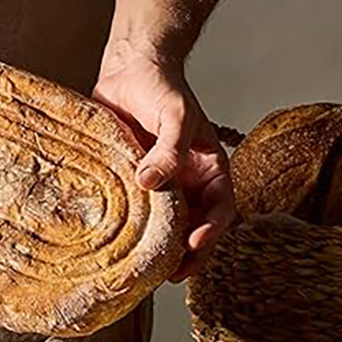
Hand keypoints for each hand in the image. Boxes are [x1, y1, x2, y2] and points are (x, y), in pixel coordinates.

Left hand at [92, 41, 234, 280]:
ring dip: (160, 248)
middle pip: (195, 228)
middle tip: (169, 272)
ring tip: (145, 268)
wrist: (129, 69)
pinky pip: (137, 213)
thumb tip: (150, 182)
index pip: (221, 209)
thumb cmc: (161, 87)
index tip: (193, 245)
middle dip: (187, 253)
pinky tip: (120, 244)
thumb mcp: (175, 115)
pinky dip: (133, 231)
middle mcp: (187, 183)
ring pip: (166, 226)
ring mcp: (160, 186)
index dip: (211, 232)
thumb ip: (168, 149)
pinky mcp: (132, 184)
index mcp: (209, 169)